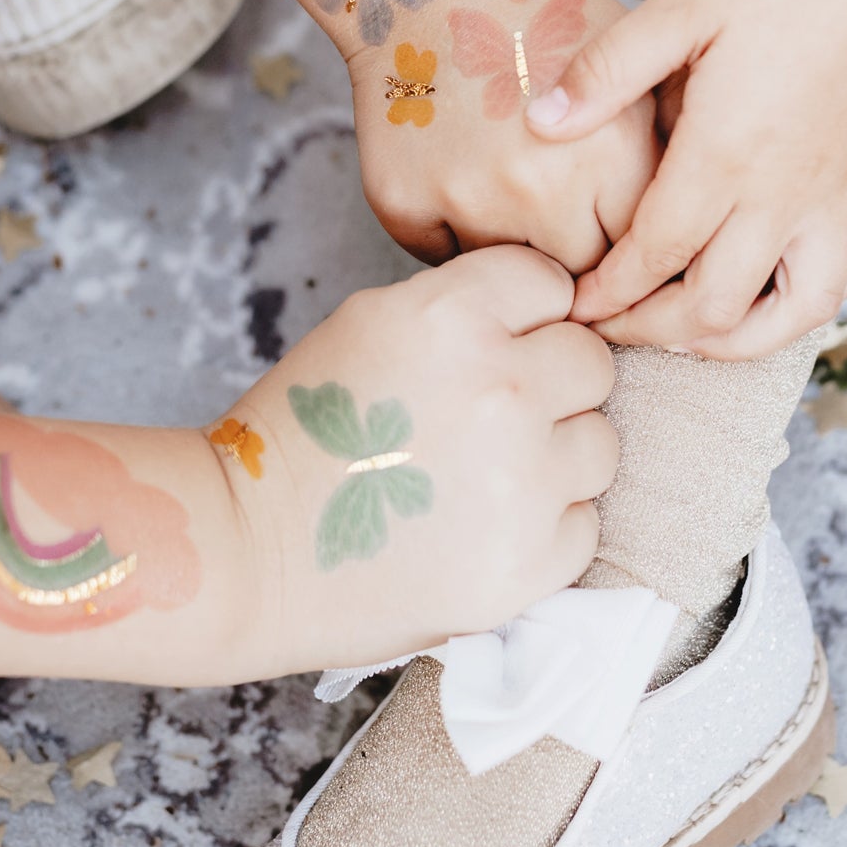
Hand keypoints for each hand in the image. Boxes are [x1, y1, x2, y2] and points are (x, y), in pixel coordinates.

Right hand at [212, 247, 611, 674]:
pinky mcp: (528, 561)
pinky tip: (482, 530)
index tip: (495, 346)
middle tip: (489, 420)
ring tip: (485, 479)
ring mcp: (521, 479)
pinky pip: (584, 525)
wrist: (246, 551)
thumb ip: (465, 309)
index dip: (527, 316)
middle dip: (550, 385)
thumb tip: (548, 313)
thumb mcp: (370, 325)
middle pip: (591, 362)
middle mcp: (500, 386)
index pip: (552, 284)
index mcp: (452, 315)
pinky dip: (544, 531)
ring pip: (600, 445)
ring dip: (556, 458)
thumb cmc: (301, 434)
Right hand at [351, 0, 657, 272]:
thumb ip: (667, 153)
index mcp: (612, 154)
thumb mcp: (633, 65)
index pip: (643, 254)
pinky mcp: (403, 206)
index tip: (620, 229)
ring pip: (509, 277)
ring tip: (508, 179)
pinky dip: (451, 231)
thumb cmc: (539, 15)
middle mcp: (542, 188)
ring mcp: (467, 200)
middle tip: (562, 204)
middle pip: (578, 278)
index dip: (631, 241)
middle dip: (576, 251)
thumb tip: (698, 236)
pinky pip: (442, 259)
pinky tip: (459, 173)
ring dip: (512, 246)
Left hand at [524, 0, 846, 353]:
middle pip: (713, 306)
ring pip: (792, 314)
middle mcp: (787, 194)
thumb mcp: (687, 1)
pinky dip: (812, 299)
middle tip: (613, 322)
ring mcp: (841, 196)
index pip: (653, 256)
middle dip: (652, 330)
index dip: (607, 293)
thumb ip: (609, 70)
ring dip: (733, 338)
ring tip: (688, 329)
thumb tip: (541, 124)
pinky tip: (779, 286)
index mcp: (727, 152)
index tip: (574, 303)